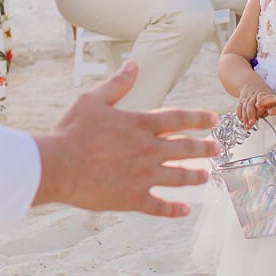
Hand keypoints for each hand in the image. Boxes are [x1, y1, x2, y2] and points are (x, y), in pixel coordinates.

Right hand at [31, 61, 217, 216]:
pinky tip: (184, 210)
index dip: (199, 118)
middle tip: (216, 148)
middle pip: (186, 149)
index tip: (213, 119)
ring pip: (179, 177)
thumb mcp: (93, 99)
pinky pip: (160, 206)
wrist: (58, 166)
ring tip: (205, 175)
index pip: (179, 119)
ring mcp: (143, 177)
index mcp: (141, 125)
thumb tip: (133, 65)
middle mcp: (148, 150)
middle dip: (204, 148)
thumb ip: (117, 84)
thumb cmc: (72, 131)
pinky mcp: (133, 198)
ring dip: (195, 176)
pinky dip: (174, 209)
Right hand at [234, 81, 270, 127]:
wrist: (251, 84)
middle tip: (252, 122)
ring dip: (245, 117)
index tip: (261, 111)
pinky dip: (239, 114)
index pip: (260, 98)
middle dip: (250, 114)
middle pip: (250, 104)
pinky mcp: (241, 101)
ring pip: (244, 107)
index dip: (260, 104)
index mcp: (262, 93)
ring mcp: (246, 98)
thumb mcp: (271, 96)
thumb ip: (272, 105)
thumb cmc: (263, 93)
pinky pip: (239, 107)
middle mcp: (253, 96)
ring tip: (248, 125)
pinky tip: (242, 121)